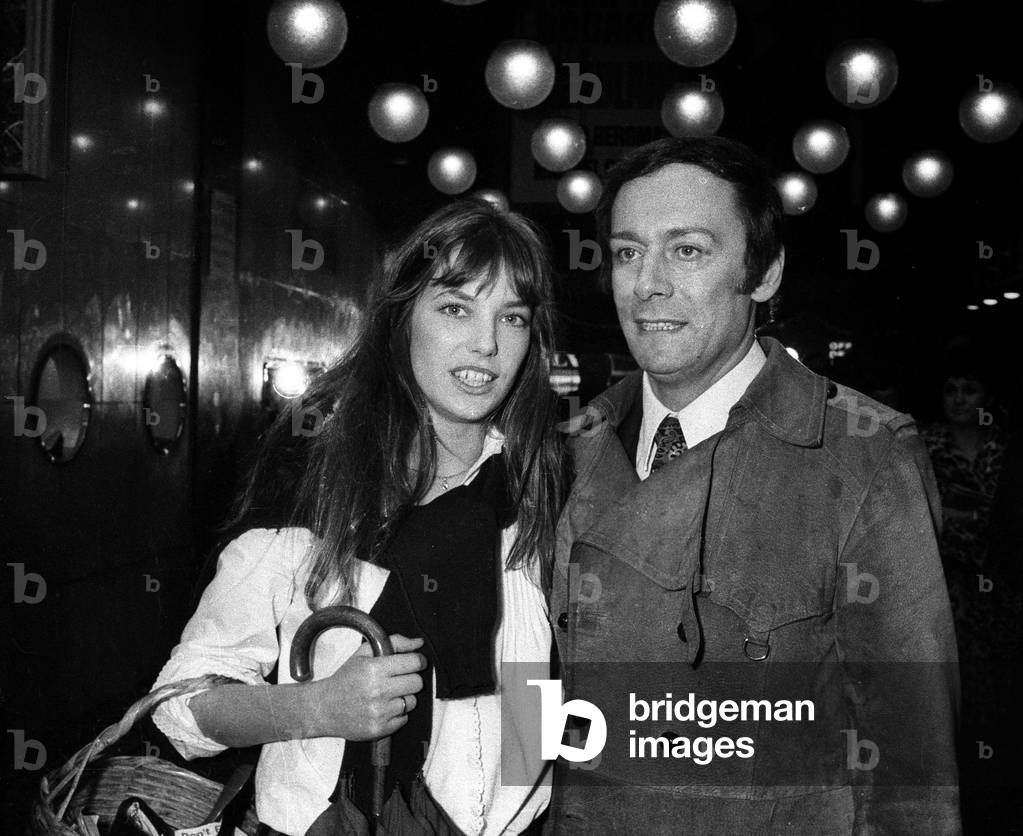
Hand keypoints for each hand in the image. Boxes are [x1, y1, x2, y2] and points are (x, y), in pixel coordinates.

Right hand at [304, 634, 425, 740]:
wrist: (323, 708)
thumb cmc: (345, 679)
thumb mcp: (363, 654)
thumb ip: (394, 643)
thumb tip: (419, 642)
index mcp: (374, 669)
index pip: (414, 663)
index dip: (419, 661)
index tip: (416, 662)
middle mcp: (378, 691)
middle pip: (417, 683)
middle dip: (411, 678)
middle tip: (398, 679)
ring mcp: (379, 712)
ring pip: (412, 702)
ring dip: (404, 697)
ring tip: (387, 695)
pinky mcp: (380, 729)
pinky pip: (404, 719)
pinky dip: (397, 714)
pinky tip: (383, 708)